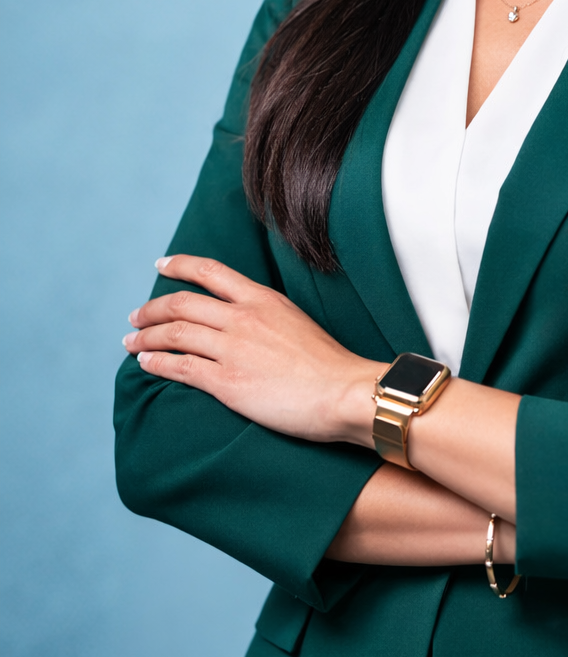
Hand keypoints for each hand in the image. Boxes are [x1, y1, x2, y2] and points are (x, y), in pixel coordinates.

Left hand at [123, 255, 380, 442]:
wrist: (345, 392)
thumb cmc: (330, 365)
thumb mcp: (297, 322)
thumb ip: (268, 317)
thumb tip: (248, 322)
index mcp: (262, 299)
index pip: (211, 271)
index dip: (180, 265)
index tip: (161, 264)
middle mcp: (243, 317)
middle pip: (182, 303)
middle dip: (152, 309)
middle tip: (136, 317)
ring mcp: (233, 348)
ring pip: (174, 334)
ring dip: (146, 337)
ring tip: (131, 342)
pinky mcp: (227, 381)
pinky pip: (180, 366)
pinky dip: (157, 362)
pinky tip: (146, 363)